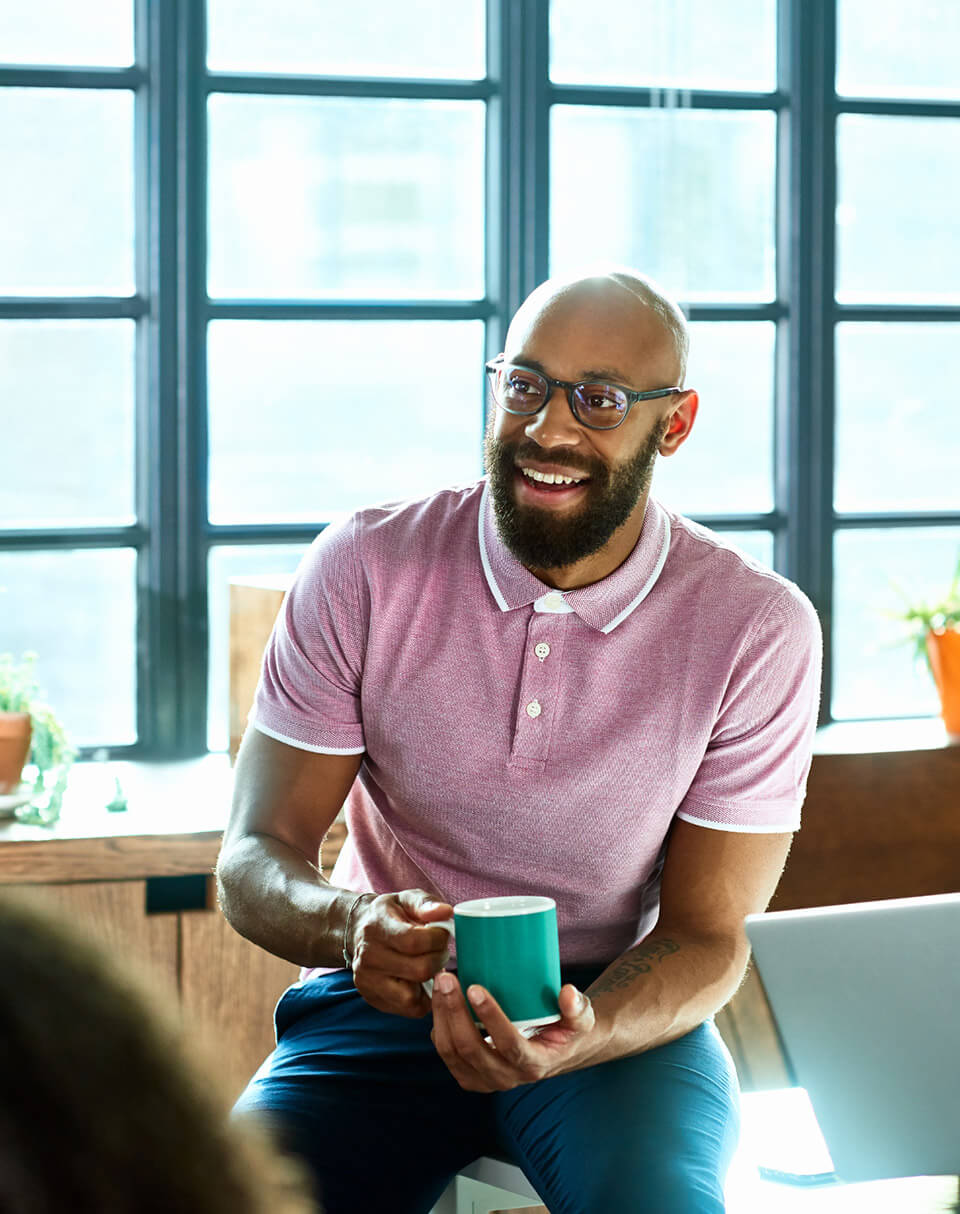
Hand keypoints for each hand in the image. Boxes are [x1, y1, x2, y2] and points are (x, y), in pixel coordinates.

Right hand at [348, 889, 453, 1017]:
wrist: (361, 930)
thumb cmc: (392, 915)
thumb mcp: (407, 899)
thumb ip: (426, 903)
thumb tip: (445, 912)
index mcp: (376, 928)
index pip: (414, 941)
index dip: (438, 939)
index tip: (442, 934)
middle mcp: (367, 958)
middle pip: (418, 970)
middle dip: (438, 960)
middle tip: (439, 951)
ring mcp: (367, 981)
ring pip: (412, 997)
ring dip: (430, 983)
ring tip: (429, 966)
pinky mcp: (372, 999)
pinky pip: (408, 1009)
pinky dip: (422, 998)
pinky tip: (421, 981)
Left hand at [430, 973, 602, 1091]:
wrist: (559, 1052)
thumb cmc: (569, 1030)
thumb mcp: (582, 1018)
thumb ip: (578, 1007)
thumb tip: (568, 992)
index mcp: (533, 1064)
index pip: (508, 1044)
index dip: (490, 1017)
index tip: (475, 987)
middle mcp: (506, 1078)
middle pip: (470, 1049)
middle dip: (454, 1011)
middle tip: (447, 978)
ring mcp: (485, 1079)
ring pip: (452, 1053)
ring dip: (441, 1016)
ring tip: (440, 983)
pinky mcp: (470, 1074)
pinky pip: (446, 1054)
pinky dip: (438, 1027)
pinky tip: (438, 1000)